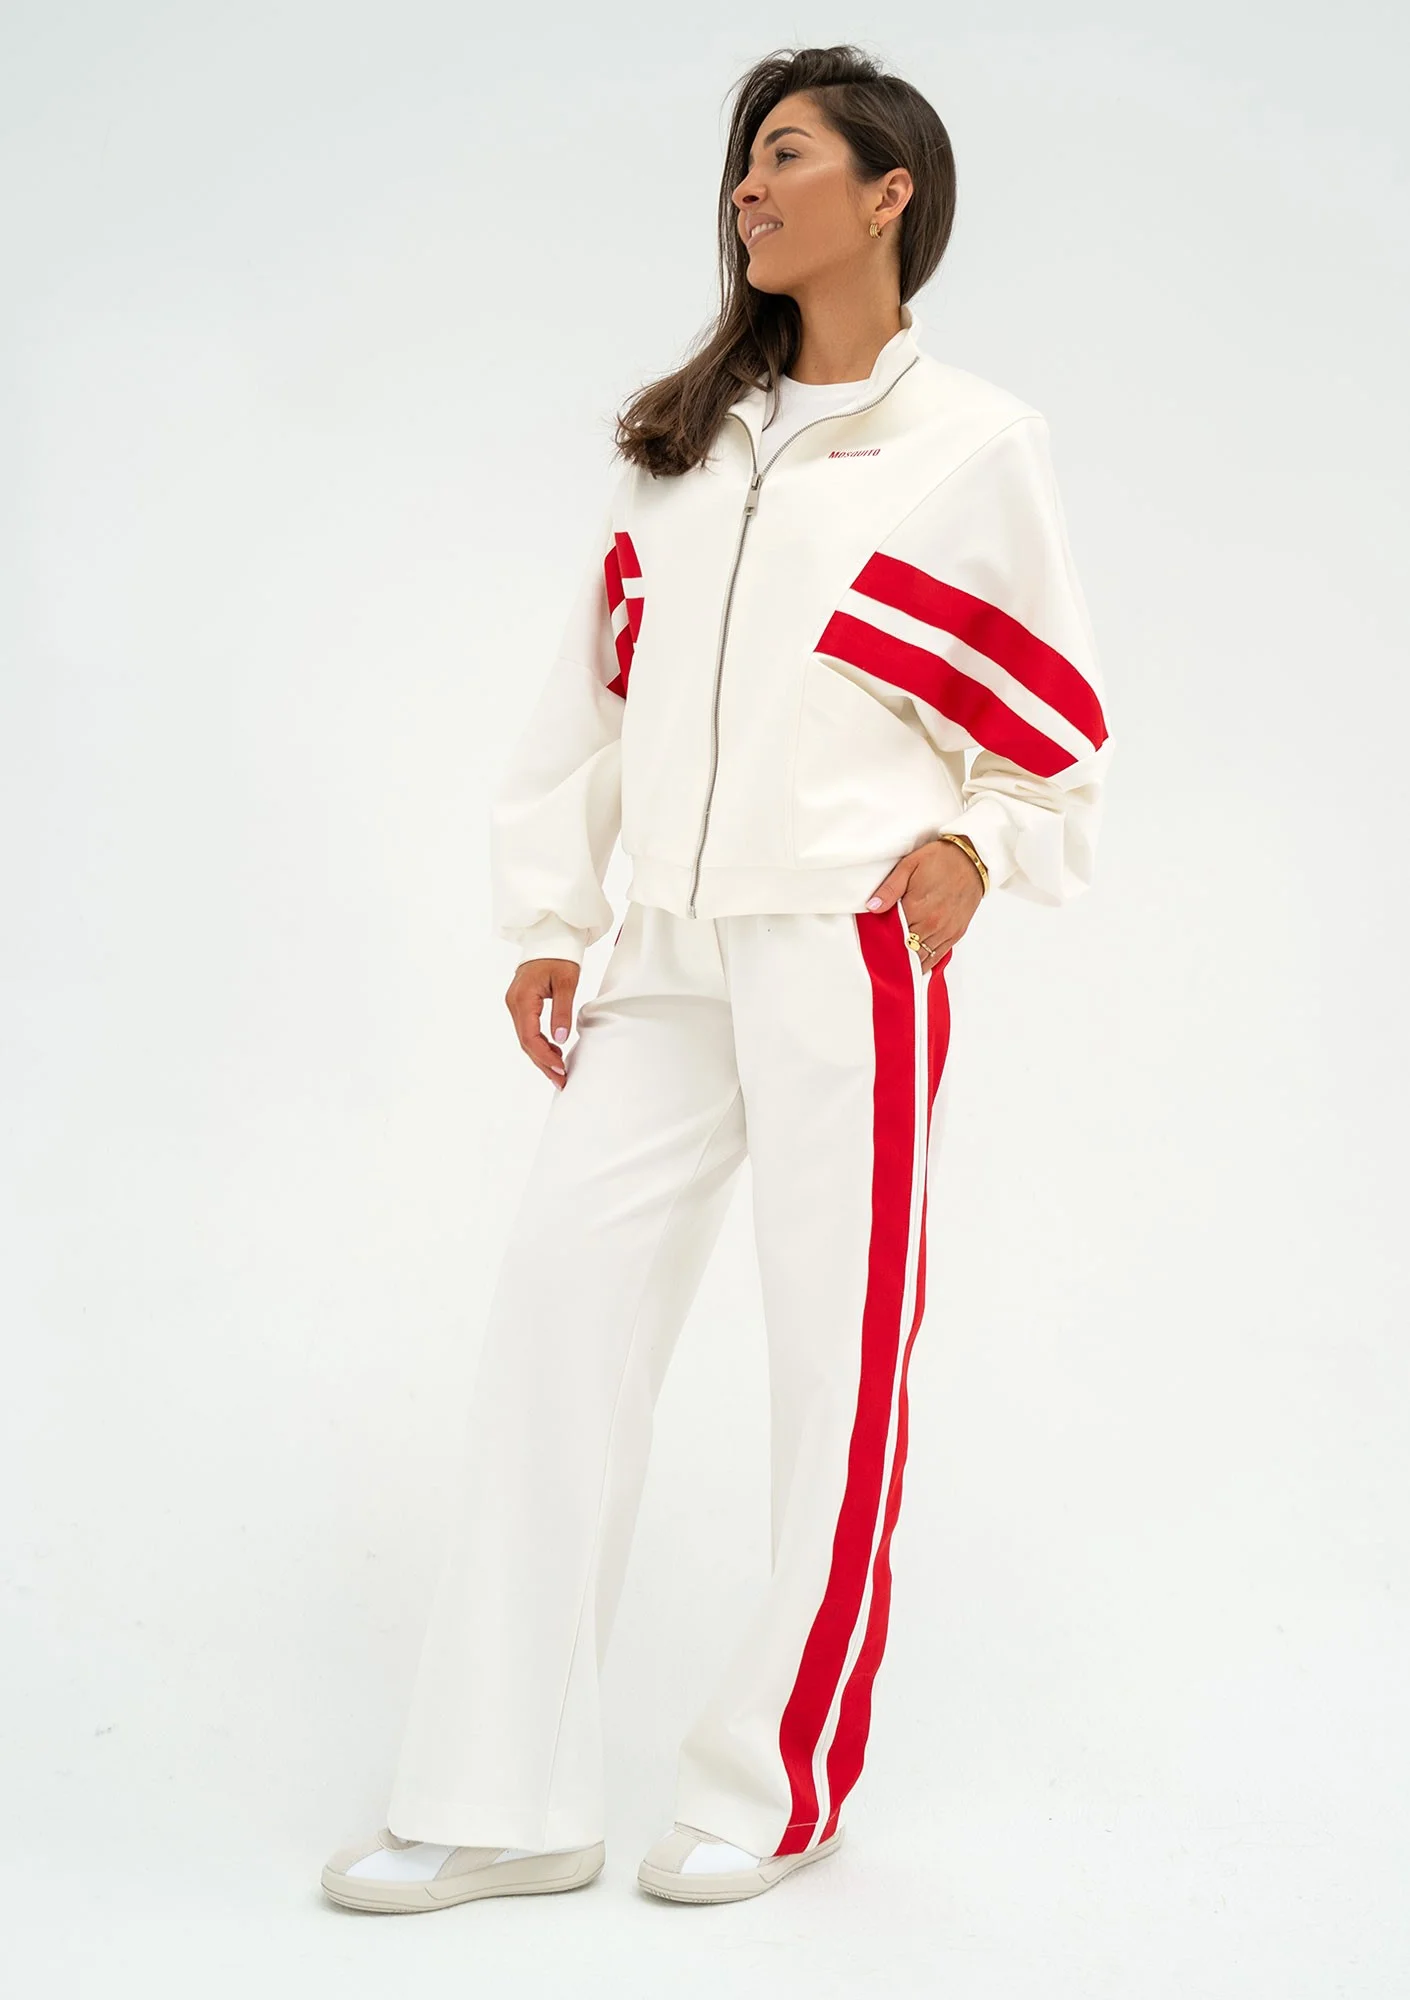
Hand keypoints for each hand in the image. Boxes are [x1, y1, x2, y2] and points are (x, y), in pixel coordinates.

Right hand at [506, 957, 580, 1088]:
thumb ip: (562, 1011)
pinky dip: (540, 1044)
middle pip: (526, 1042)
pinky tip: (554, 1054)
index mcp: (522, 998)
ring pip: (526, 1038)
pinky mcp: (521, 1004)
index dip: (544, 1056)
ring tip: (559, 1073)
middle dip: (543, 1063)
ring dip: (541, 1056)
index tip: (560, 1070)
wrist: (551, 936)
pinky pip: (528, 1030)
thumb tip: (560, 1039)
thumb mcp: (566, 983)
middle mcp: (514, 1003)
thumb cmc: (559, 955)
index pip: (529, 1036)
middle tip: (561, 1081)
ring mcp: (515, 1004)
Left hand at [865, 838, 984, 966]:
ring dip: (909, 960)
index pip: (893, 937)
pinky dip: (926, 961)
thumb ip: (889, 889)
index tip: (874, 944)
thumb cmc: (940, 860)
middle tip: (883, 954)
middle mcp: (932, 924)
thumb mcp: (908, 866)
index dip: (882, 942)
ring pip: (922, 958)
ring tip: (896, 961)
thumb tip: (872, 908)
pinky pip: (938, 956)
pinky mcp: (956, 934)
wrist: (972, 860)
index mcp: (917, 909)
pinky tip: (916, 961)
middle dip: (894, 953)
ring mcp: (946, 931)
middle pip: (907, 951)